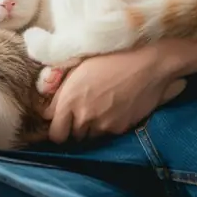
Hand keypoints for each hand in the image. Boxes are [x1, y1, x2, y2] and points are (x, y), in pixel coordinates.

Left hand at [45, 45, 185, 142]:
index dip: (56, 129)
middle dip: (73, 127)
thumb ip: (60, 93)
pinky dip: (107, 126)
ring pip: (90, 137)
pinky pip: (107, 134)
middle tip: (80, 113)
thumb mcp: (78, 69)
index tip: (60, 121)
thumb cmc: (111, 59)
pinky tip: (113, 110)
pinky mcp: (120, 129)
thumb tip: (49, 111)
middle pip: (72, 137)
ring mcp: (103, 125)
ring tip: (98, 110)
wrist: (147, 65)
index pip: (55, 133)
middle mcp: (84, 117)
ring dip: (90, 128)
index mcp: (69, 100)